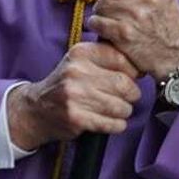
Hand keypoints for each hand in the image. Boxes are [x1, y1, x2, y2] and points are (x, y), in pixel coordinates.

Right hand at [7, 42, 141, 150]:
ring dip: (124, 111)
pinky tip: (110, 121)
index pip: (121, 59)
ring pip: (121, 106)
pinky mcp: (76, 117)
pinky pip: (112, 123)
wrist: (37, 109)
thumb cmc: (66, 84)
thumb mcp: (81, 62)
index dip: (133, 71)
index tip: (132, 78)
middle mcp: (77, 71)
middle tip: (127, 97)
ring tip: (116, 110)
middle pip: (124, 84)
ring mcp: (75, 95)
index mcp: (81, 53)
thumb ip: (106, 58)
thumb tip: (140, 67)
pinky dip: (117, 125)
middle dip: (131, 94)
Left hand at [88, 0, 178, 81]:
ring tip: (116, 17)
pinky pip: (95, 21)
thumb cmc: (165, 19)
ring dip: (103, 11)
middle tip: (117, 3)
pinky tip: (110, 28)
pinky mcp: (123, 33)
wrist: (176, 53)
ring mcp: (134, 14)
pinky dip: (98, 25)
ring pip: (98, 3)